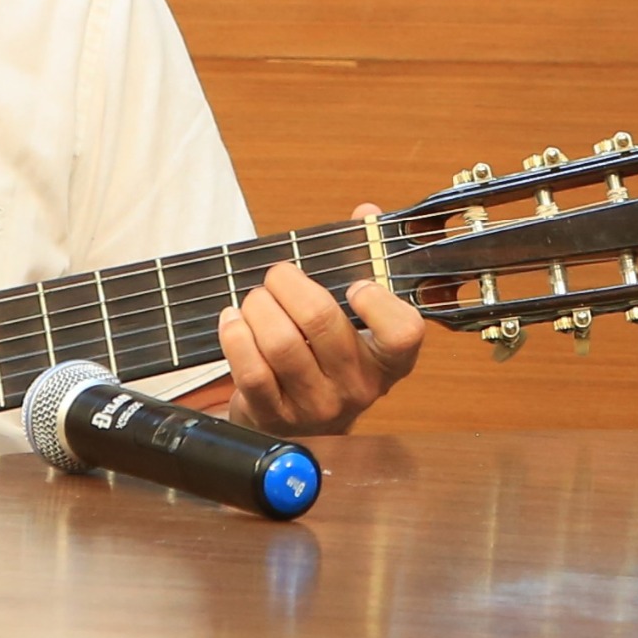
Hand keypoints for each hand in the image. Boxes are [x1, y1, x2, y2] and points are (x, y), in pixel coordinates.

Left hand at [217, 213, 426, 434]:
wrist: (302, 426)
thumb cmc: (329, 359)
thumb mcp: (357, 320)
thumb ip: (364, 260)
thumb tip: (364, 211)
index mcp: (390, 361)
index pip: (403, 333)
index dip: (377, 302)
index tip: (355, 285)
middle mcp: (358, 387)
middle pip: (321, 321)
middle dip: (288, 283)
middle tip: (278, 275)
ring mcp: (316, 406)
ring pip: (280, 343)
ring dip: (258, 306)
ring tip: (255, 299)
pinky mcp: (275, 417)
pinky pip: (250, 370)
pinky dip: (235, 335)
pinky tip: (233, 321)